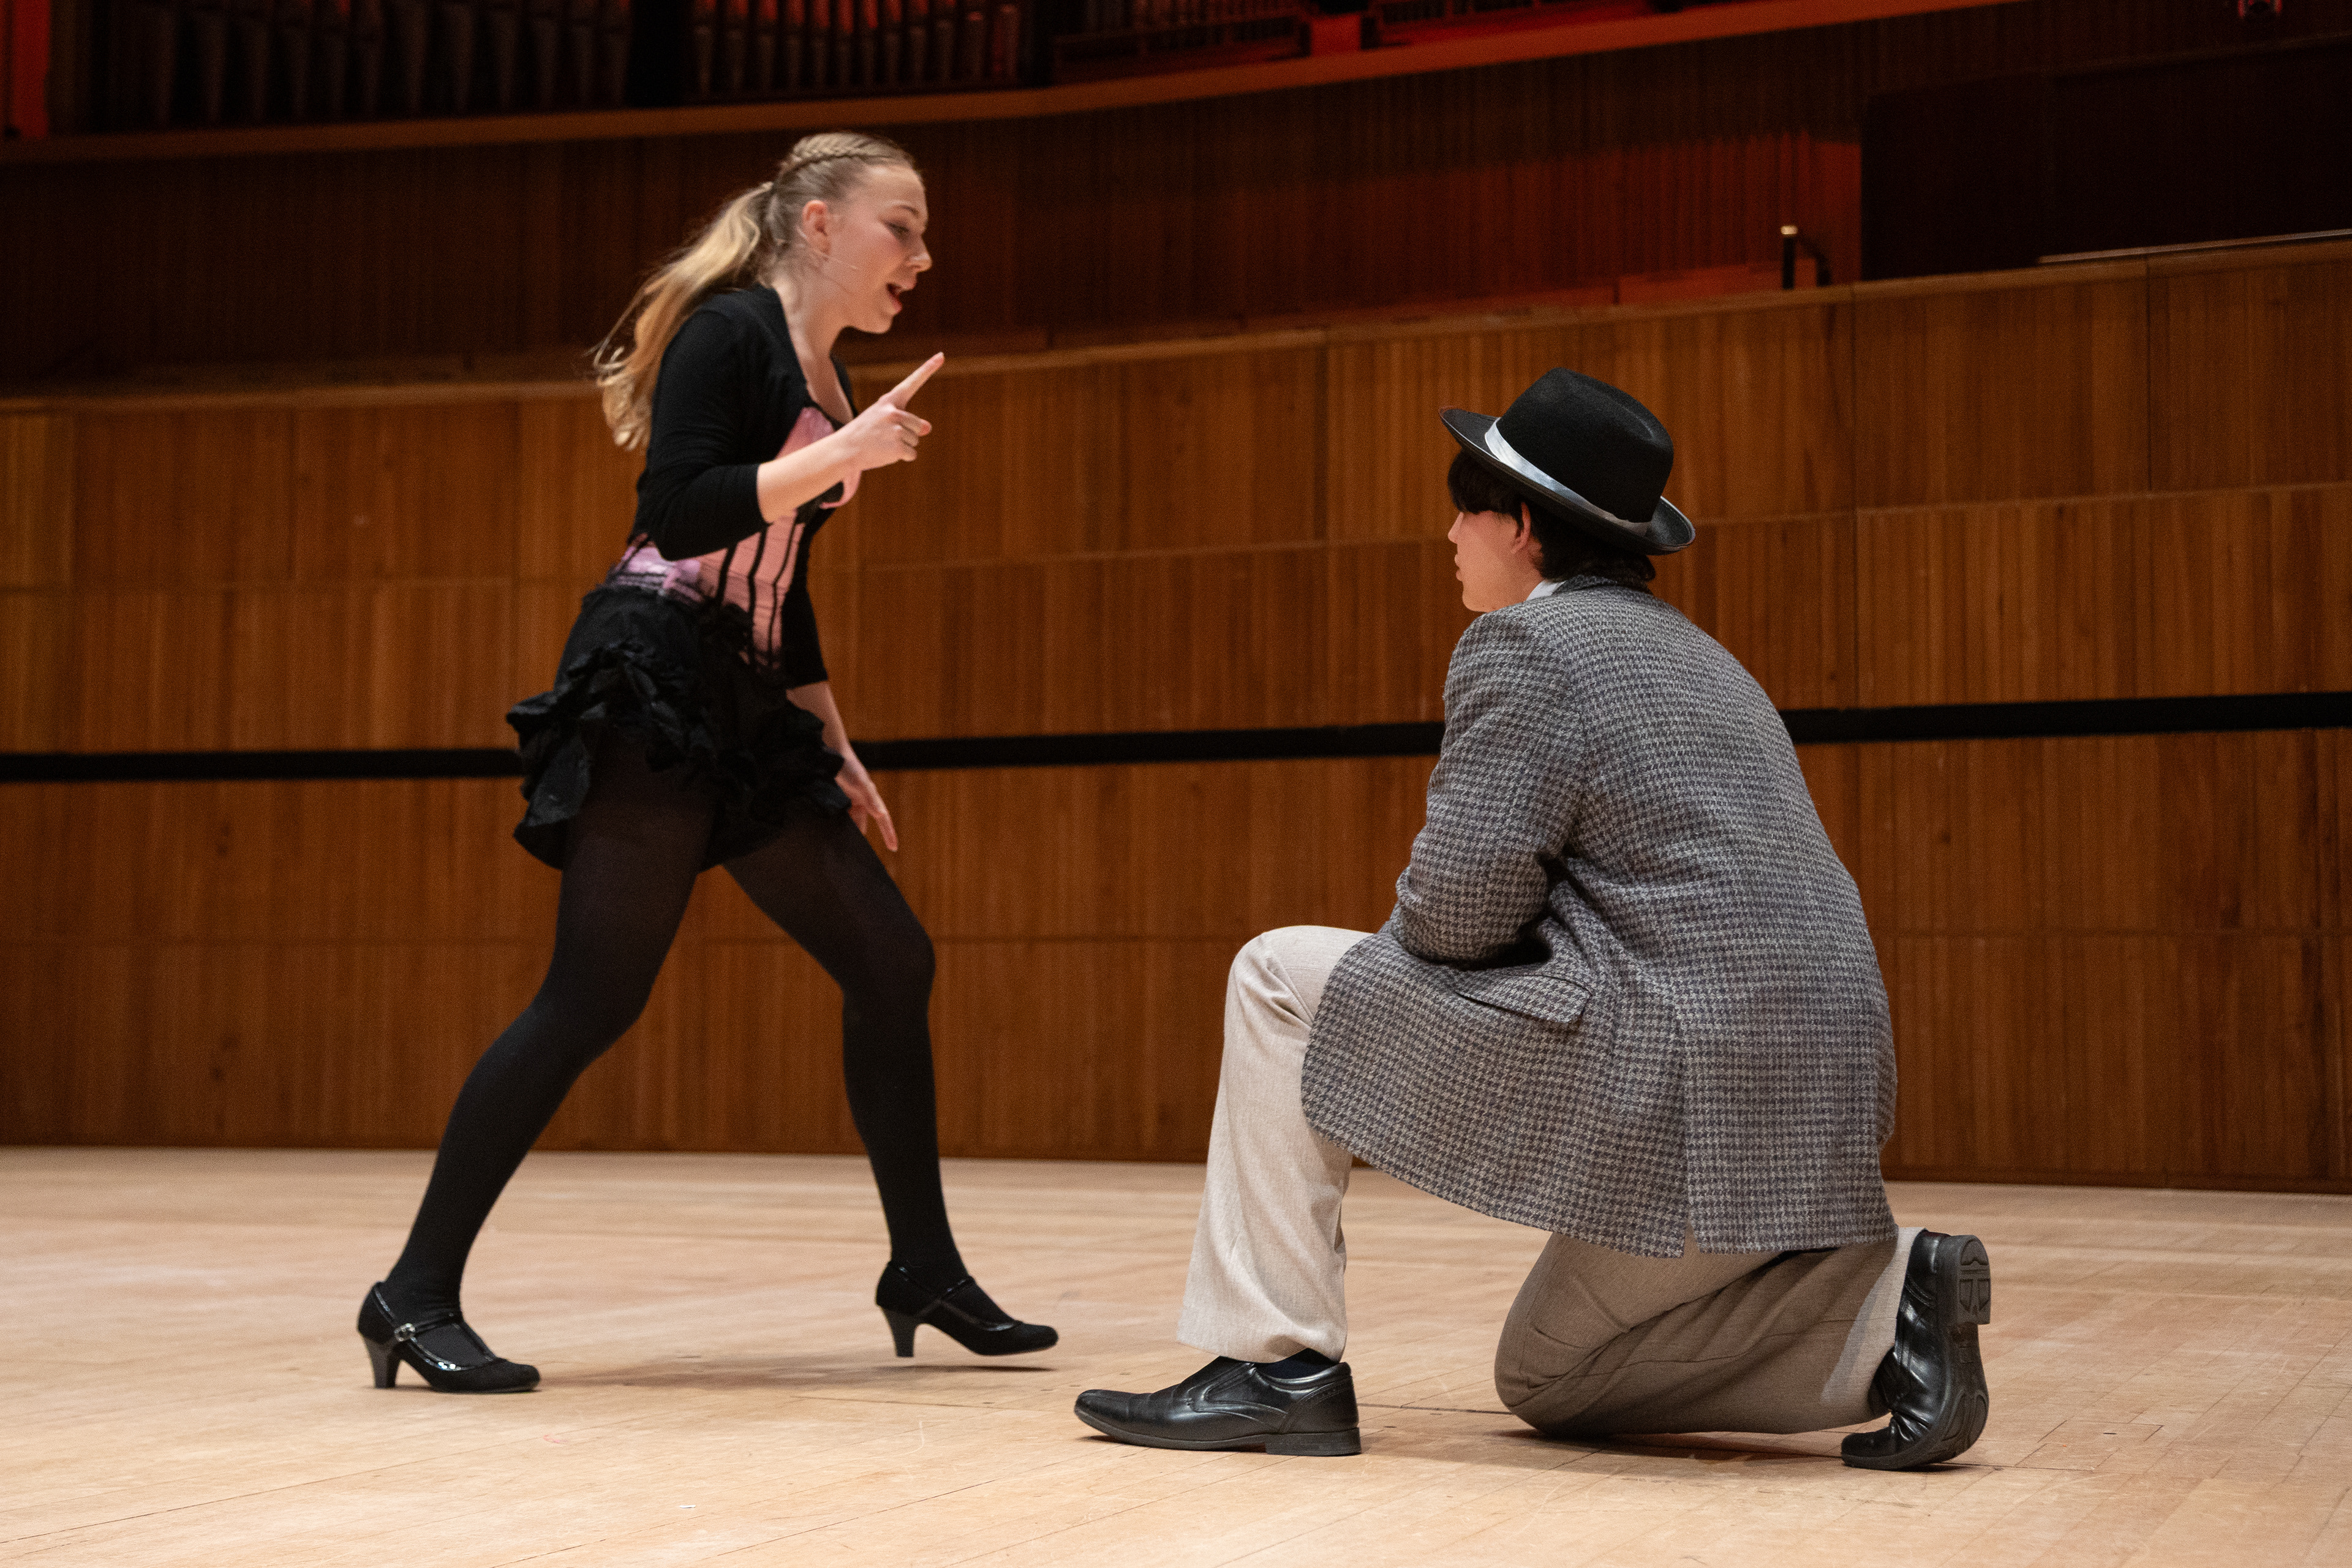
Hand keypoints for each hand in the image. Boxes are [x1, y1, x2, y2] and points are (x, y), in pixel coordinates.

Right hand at [835, 352, 941, 473]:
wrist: (843, 450)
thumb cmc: (863, 434)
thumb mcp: (881, 421)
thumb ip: (904, 421)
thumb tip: (928, 428)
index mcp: (888, 401)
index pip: (912, 383)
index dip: (928, 369)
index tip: (941, 356)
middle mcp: (893, 412)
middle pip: (917, 425)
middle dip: (907, 434)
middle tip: (885, 437)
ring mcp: (896, 430)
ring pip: (915, 440)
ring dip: (903, 446)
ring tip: (882, 444)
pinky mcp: (897, 447)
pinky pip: (911, 454)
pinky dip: (901, 457)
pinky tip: (884, 454)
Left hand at [835, 747, 897, 851]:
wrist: (832, 755)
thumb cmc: (849, 766)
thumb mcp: (861, 783)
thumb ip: (870, 798)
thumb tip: (882, 814)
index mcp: (871, 799)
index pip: (884, 820)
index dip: (889, 833)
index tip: (894, 848)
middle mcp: (862, 801)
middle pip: (863, 824)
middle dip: (861, 837)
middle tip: (856, 852)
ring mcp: (850, 801)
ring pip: (850, 821)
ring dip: (846, 830)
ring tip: (840, 843)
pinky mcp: (839, 800)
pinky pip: (840, 815)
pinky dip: (836, 823)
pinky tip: (830, 829)